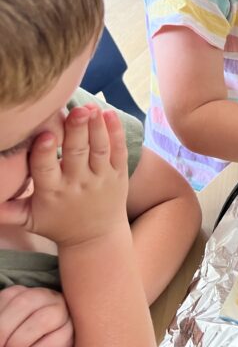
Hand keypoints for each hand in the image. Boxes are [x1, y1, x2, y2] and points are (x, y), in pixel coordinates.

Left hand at [0, 286, 72, 346]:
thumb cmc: (31, 340)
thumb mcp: (15, 326)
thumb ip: (5, 324)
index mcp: (33, 294)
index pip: (11, 294)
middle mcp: (52, 298)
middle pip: (26, 302)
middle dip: (3, 329)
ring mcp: (67, 314)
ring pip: (42, 319)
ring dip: (17, 342)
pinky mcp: (74, 334)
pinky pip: (54, 340)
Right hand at [25, 105, 129, 247]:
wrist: (95, 238)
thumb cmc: (57, 224)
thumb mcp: (30, 220)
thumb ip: (7, 210)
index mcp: (52, 192)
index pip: (46, 169)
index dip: (46, 153)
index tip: (45, 136)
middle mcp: (78, 183)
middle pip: (77, 154)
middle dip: (77, 131)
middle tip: (78, 110)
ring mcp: (100, 178)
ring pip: (99, 150)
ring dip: (97, 127)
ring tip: (92, 108)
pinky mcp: (118, 175)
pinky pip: (118, 152)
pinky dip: (116, 133)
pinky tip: (110, 114)